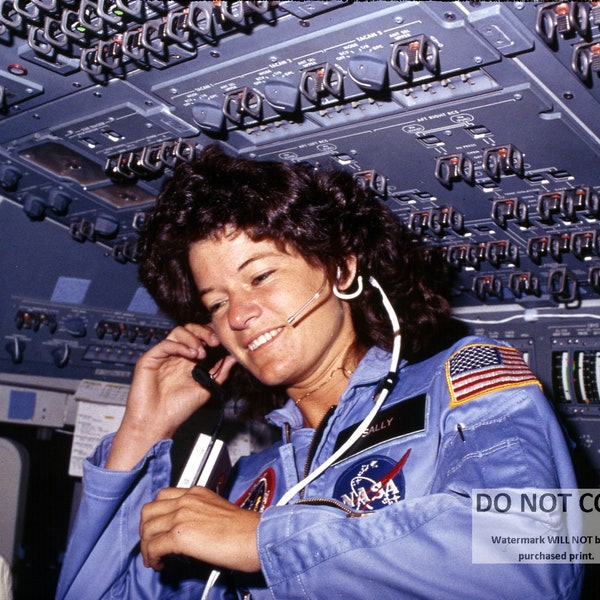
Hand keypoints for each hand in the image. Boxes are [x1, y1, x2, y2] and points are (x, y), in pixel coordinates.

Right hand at [106, 323, 235, 469]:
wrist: (156, 423)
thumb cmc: (178, 409)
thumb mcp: (206, 388)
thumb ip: (220, 372)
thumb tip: (234, 357)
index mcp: (188, 360)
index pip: (199, 337)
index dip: (211, 334)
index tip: (222, 341)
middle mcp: (175, 355)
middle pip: (189, 329)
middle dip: (204, 332)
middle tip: (214, 341)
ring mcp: (162, 355)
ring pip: (178, 332)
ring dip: (193, 338)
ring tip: (201, 353)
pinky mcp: (149, 358)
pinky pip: (166, 343)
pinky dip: (181, 345)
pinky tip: (191, 355)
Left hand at [140, 486, 260, 572]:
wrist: (256, 537)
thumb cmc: (246, 530)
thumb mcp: (219, 511)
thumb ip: (199, 514)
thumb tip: (189, 531)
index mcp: (197, 492)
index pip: (163, 496)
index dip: (156, 515)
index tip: (158, 528)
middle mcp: (187, 500)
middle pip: (149, 510)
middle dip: (145, 530)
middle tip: (152, 544)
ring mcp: (182, 516)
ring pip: (147, 529)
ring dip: (146, 546)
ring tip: (155, 558)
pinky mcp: (180, 536)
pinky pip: (152, 546)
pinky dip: (151, 558)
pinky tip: (159, 564)